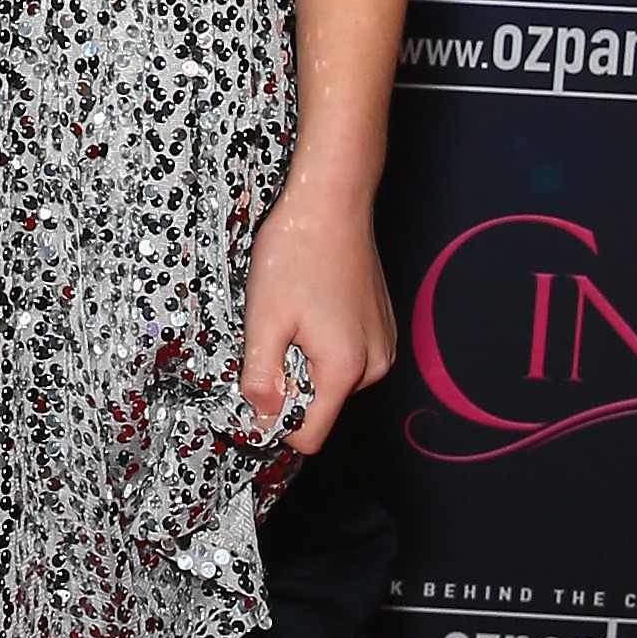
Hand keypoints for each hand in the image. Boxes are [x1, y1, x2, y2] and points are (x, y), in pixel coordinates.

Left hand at [238, 178, 398, 458]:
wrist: (332, 202)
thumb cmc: (297, 253)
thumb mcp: (264, 319)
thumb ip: (260, 376)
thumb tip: (260, 416)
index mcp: (345, 368)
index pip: (310, 435)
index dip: (275, 422)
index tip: (254, 392)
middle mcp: (374, 363)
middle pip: (322, 406)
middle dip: (290, 384)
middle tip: (273, 336)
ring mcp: (382, 343)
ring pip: (332, 380)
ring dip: (306, 361)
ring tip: (293, 316)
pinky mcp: (381, 325)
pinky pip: (346, 355)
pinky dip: (322, 343)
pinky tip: (310, 307)